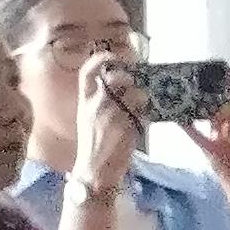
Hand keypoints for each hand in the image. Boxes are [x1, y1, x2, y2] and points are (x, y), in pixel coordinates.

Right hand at [72, 54, 145, 193]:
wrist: (94, 171)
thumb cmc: (94, 145)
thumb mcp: (89, 118)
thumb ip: (102, 101)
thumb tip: (123, 85)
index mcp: (84, 101)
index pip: (88, 71)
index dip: (102, 59)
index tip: (115, 57)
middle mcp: (95, 103)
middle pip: (118, 77)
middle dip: (131, 79)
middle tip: (137, 86)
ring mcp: (111, 113)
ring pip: (136, 93)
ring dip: (143, 100)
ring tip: (139, 112)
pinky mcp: (126, 124)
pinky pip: (143, 111)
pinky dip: (146, 115)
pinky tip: (140, 123)